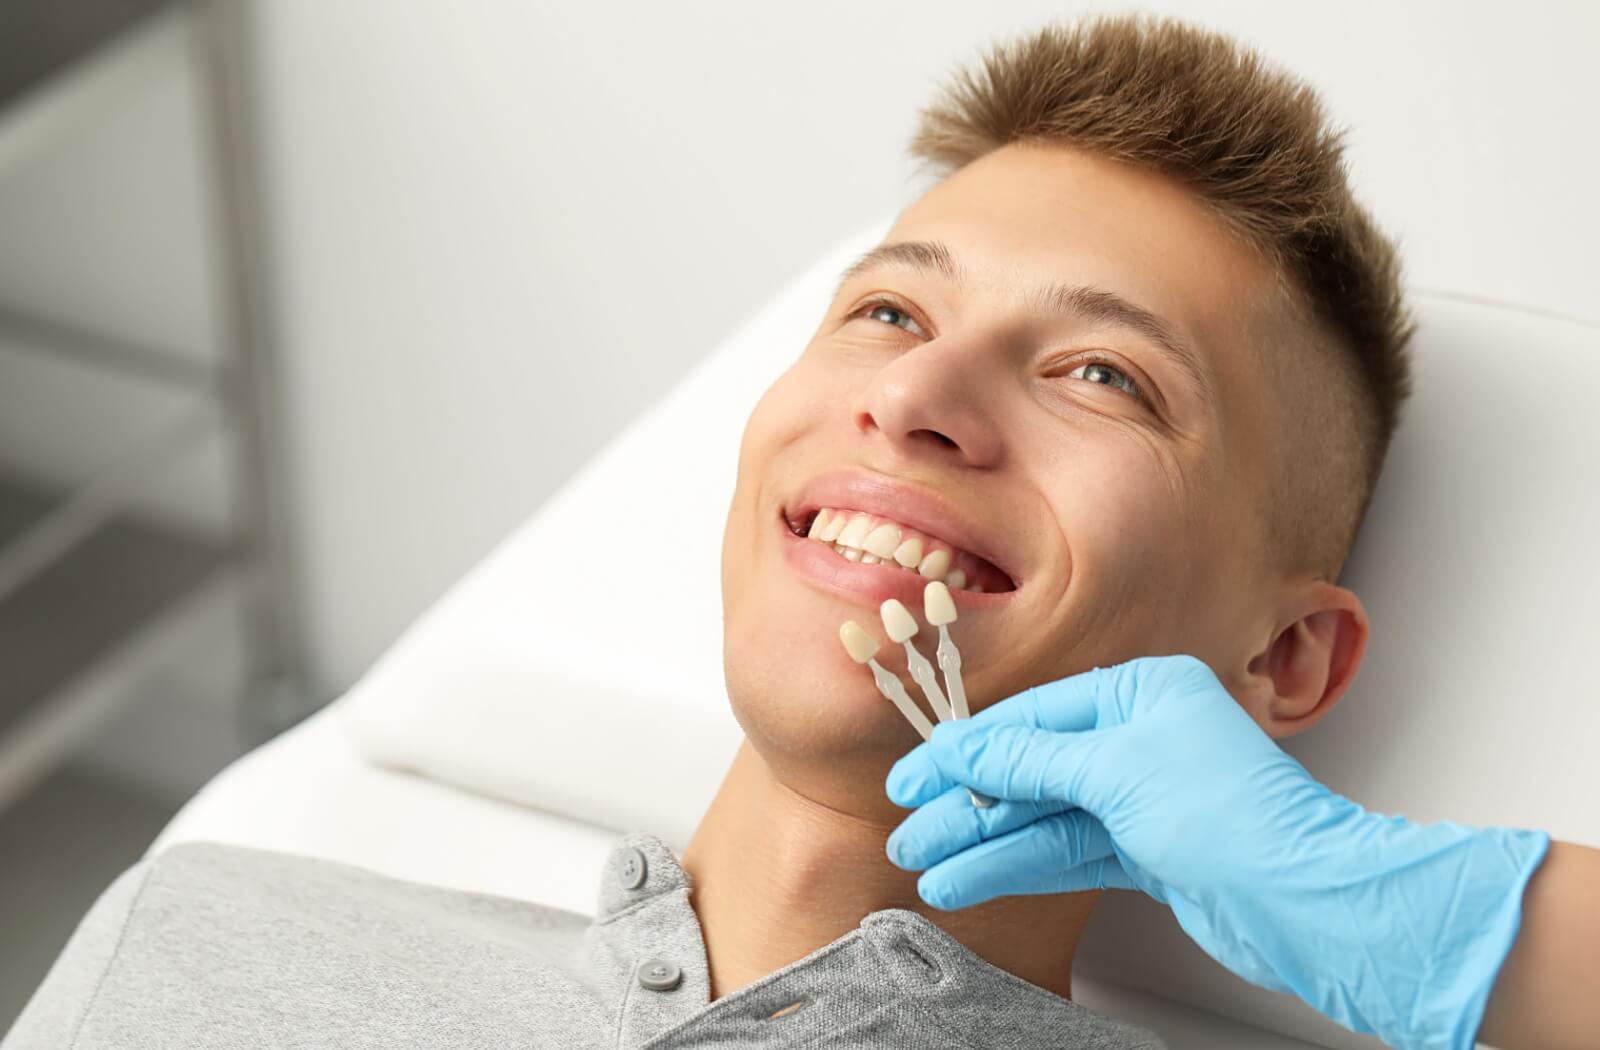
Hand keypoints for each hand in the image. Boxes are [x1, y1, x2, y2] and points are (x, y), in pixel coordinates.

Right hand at [884, 654, 1549, 1049]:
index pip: (1032, 717)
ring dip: (984, 842)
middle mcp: (1142, 738)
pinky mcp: (1149, 852)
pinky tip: (972, 877)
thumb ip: (1030, 760)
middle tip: (911, 827)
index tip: (916, 774)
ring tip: (928, 865)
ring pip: (1044, 817)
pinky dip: (1019, 866)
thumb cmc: (1235, 816)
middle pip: (1032, 769)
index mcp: (1142, 691)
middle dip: (967, 802)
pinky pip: (1067, 852)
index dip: (967, 748)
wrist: (1308, 903)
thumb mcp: (1115, 769)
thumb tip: (964, 751)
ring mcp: (1145, 798)